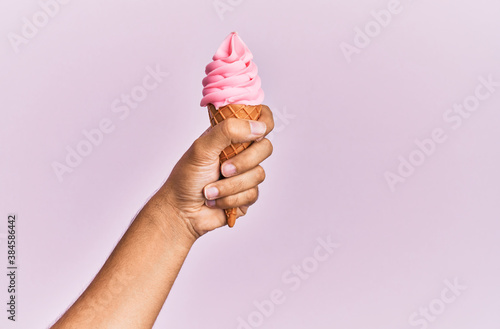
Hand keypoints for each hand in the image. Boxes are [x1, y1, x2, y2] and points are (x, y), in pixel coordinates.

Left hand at [157, 105, 273, 238]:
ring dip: (230, 185)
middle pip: (265, 147)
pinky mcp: (247, 195)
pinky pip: (253, 194)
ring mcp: (246, 174)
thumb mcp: (202, 148)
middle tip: (222, 169)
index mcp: (231, 135)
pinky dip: (230, 198)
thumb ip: (228, 131)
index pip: (260, 119)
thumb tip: (258, 127)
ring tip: (210, 190)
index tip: (255, 133)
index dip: (264, 123)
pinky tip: (216, 201)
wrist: (181, 212)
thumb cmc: (186, 178)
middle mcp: (241, 152)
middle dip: (243, 162)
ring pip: (258, 174)